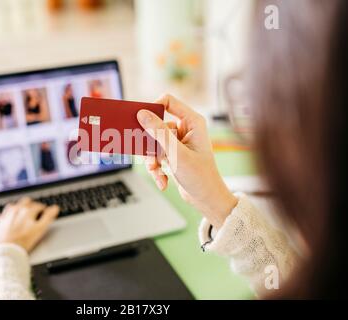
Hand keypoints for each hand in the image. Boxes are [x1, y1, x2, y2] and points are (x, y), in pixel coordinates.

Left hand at [0, 197, 58, 251]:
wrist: (5, 251)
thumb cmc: (23, 242)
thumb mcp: (40, 230)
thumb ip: (48, 217)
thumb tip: (55, 208)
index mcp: (27, 210)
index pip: (38, 206)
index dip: (43, 209)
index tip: (44, 212)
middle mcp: (15, 209)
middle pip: (26, 202)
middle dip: (31, 206)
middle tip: (34, 213)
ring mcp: (5, 215)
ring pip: (14, 206)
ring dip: (19, 209)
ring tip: (22, 217)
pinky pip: (3, 215)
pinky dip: (8, 217)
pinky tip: (10, 223)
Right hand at [137, 94, 236, 227]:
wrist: (206, 200)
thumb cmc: (200, 177)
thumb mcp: (176, 153)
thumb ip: (159, 132)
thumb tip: (142, 114)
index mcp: (192, 122)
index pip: (168, 101)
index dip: (153, 108)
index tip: (141, 121)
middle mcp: (186, 129)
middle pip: (156, 125)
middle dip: (150, 144)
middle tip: (145, 153)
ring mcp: (178, 142)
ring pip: (153, 143)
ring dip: (152, 160)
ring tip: (157, 172)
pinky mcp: (172, 154)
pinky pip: (156, 155)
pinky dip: (156, 168)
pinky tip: (163, 180)